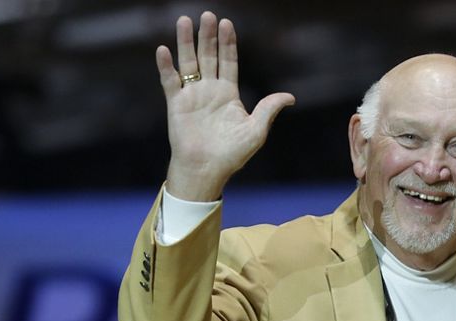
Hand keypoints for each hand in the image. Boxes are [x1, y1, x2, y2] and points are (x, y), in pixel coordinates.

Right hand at [155, 11, 295, 200]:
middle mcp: (209, 90)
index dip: (228, 43)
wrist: (207, 170)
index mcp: (228, 94)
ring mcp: (191, 96)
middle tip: (208, 15)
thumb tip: (291, 97)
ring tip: (185, 21)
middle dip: (208, 36)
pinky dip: (166, 66)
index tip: (227, 23)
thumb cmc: (233, 154)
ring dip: (186, 42)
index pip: (229, 61)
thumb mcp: (256, 130)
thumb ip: (269, 109)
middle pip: (208, 56)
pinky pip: (170, 81)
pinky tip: (164, 49)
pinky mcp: (175, 104)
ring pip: (188, 62)